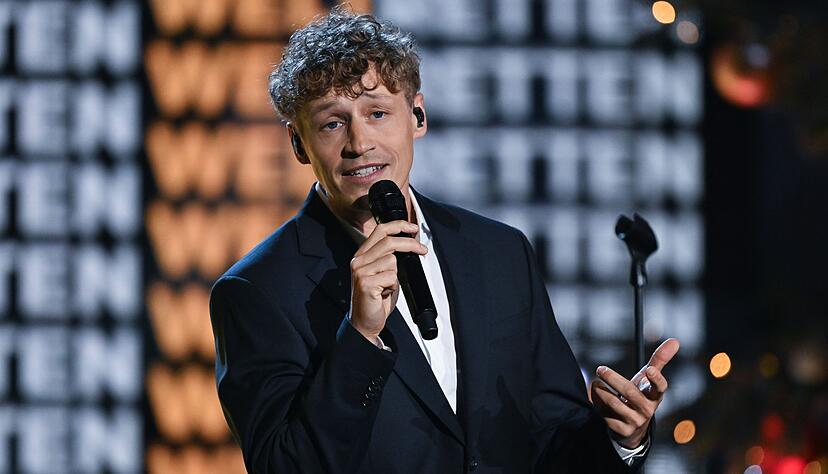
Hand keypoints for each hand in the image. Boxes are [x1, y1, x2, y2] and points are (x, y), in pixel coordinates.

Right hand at [349, 220, 426, 342]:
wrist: (365, 322)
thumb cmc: (376, 300)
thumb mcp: (382, 273)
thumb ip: (389, 257)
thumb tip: (409, 245)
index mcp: (362, 255)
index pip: (380, 231)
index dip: (398, 226)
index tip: (413, 228)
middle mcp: (358, 261)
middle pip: (389, 242)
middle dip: (410, 244)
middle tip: (422, 250)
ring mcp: (360, 272)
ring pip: (392, 260)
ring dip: (397, 275)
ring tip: (388, 286)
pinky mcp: (366, 283)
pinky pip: (391, 277)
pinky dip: (394, 286)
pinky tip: (385, 293)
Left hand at [590, 338, 680, 448]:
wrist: (632, 425)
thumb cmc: (641, 394)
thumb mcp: (648, 379)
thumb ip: (659, 360)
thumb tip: (675, 340)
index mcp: (655, 395)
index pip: (660, 388)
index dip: (656, 379)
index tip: (649, 369)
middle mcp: (647, 410)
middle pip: (630, 393)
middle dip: (613, 379)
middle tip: (600, 369)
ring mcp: (635, 421)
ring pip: (614, 403)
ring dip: (601, 391)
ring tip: (596, 384)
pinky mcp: (622, 430)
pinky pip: (605, 414)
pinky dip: (597, 403)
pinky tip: (597, 398)